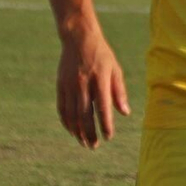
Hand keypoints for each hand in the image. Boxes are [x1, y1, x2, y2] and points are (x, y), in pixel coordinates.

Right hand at [56, 28, 130, 148]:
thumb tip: (125, 113)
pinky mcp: (60, 85)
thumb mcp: (115, 69)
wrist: (79, 39)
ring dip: (77, 131)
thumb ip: (119, 92)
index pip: (103, 107)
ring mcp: (69, 85)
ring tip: (83, 142)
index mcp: (100, 79)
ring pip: (71, 114)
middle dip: (89, 133)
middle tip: (94, 146)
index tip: (109, 137)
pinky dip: (66, 122)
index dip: (105, 124)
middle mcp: (83, 83)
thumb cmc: (102, 55)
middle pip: (85, 115)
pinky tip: (72, 130)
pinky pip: (62, 108)